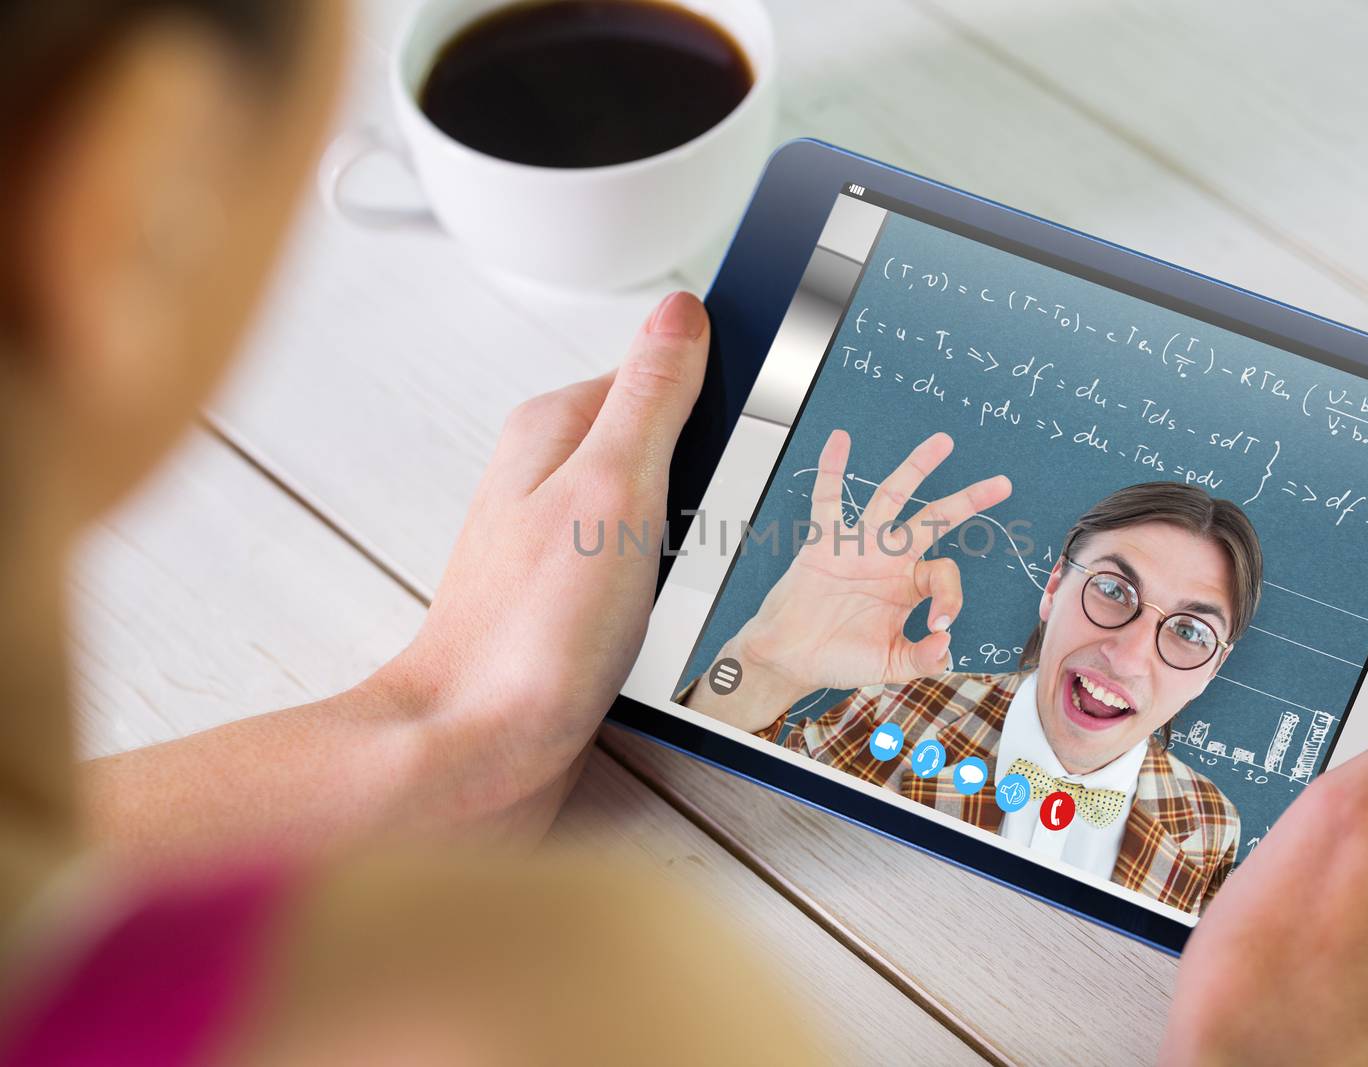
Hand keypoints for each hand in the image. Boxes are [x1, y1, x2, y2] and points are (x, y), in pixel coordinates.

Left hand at [369, 291, 708, 820]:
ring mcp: (567, 542)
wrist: (476, 752)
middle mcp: (555, 478)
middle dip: (716, 478)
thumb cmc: (530, 633)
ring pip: (669, 515)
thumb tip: (684, 311)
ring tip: (705, 577)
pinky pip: (654, 572)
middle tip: (728, 518)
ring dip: (702, 541)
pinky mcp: (581, 601)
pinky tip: (690, 614)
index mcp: (557, 428)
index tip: (765, 420)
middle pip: (671, 444)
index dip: (723, 393)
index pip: (662, 369)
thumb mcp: (610, 488)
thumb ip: (653, 396)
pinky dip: (682, 587)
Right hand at [696, 431, 1009, 728]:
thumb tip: (946, 647)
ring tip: (943, 443)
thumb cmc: (838, 659)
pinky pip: (828, 498)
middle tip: (1002, 484)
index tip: (937, 627)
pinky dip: (832, 468)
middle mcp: (888, 559)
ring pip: (892, 496)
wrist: (790, 658)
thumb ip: (921, 659)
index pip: (944, 575)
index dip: (951, 597)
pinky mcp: (825, 542)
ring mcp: (858, 546)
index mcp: (908, 586)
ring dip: (916, 468)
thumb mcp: (889, 665)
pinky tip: (840, 439)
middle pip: (934, 519)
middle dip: (968, 501)